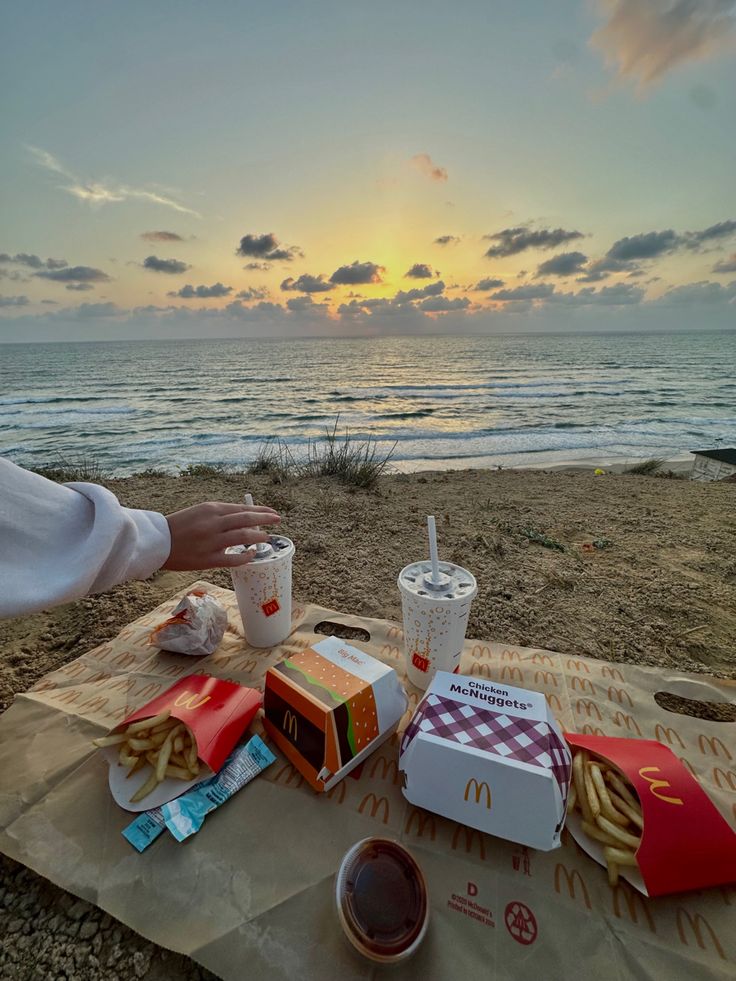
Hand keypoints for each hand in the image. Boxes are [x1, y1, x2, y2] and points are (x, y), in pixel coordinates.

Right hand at [162, 502, 280, 569]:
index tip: (272, 512)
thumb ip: (220, 515)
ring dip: (258, 537)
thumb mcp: (200, 513)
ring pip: (243, 537)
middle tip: (277, 520)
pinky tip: (252, 555)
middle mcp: (213, 523)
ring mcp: (212, 542)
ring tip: (267, 537)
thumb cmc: (179, 526)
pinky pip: (233, 559)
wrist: (157, 541)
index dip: (260, 510)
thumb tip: (245, 518)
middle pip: (247, 519)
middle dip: (265, 519)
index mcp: (211, 509)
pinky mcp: (208, 559)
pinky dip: (246, 557)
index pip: (242, 509)